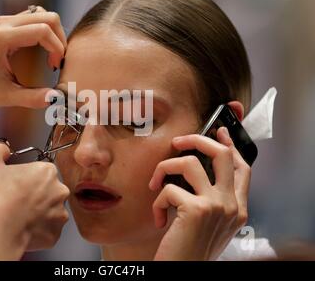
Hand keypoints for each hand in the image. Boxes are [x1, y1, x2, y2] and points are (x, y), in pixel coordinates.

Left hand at [0, 6, 65, 114]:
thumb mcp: (4, 96)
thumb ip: (32, 98)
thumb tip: (55, 98)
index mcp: (2, 38)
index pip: (43, 30)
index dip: (57, 48)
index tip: (55, 67)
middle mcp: (4, 24)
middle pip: (47, 17)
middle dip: (59, 39)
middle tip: (56, 62)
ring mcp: (4, 22)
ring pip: (42, 15)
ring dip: (53, 34)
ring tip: (51, 57)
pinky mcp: (5, 26)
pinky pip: (33, 20)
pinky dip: (44, 32)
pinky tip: (42, 51)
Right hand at [0, 141, 69, 259]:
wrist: (0, 231)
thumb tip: (2, 149)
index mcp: (47, 171)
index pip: (40, 171)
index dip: (26, 177)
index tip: (17, 184)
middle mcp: (59, 190)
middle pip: (49, 189)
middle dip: (36, 194)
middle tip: (18, 200)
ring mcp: (60, 212)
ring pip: (51, 209)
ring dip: (39, 211)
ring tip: (20, 215)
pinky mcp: (56, 232)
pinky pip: (49, 228)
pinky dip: (39, 229)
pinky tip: (25, 227)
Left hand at [149, 127, 249, 259]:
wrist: (185, 271)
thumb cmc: (192, 249)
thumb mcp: (211, 224)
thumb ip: (212, 199)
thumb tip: (196, 171)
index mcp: (238, 208)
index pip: (242, 167)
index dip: (230, 145)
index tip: (219, 131)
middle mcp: (232, 205)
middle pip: (221, 154)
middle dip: (197, 140)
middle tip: (178, 142)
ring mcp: (216, 206)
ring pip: (190, 162)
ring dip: (165, 168)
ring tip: (156, 184)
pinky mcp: (196, 210)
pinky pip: (168, 189)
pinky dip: (157, 202)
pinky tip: (159, 219)